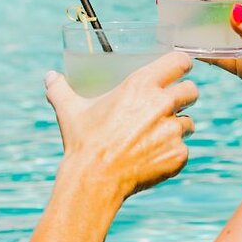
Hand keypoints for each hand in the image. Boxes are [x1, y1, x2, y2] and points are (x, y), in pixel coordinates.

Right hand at [45, 50, 197, 202]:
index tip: (178, 70)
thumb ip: (60, 88)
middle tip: (170, 104)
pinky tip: (154, 157)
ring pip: (189, 122)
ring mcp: (173, 131)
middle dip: (184, 96)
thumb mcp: (69, 110)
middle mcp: (163, 104)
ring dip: (178, 126)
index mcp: (142, 84)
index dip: (181, 64)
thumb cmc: (82, 141)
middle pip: (192, 90)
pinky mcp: (178, 155)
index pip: (180, 61)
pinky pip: (183, 149)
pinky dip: (172, 153)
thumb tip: (49, 76)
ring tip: (158, 134)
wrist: (93, 180)